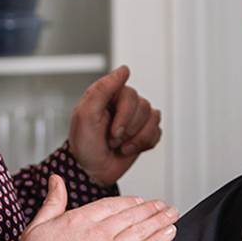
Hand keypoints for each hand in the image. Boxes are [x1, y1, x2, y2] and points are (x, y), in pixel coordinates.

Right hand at [12, 175, 176, 240]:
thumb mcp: (37, 225)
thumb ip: (53, 201)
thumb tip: (56, 179)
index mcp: (81, 218)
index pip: (113, 205)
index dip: (130, 202)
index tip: (141, 201)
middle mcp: (99, 232)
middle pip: (131, 216)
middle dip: (151, 209)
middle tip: (164, 205)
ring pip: (141, 231)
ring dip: (160, 221)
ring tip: (172, 215)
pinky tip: (169, 234)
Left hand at [69, 65, 161, 186]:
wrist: (91, 171)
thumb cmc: (84, 144)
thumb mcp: (86, 114)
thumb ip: (103, 88)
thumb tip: (123, 70)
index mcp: (108, 94)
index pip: (129, 94)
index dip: (123, 115)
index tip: (112, 130)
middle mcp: (123, 103)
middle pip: (143, 106)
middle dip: (128, 129)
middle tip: (112, 139)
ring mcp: (135, 117)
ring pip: (153, 118)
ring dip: (135, 138)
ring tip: (119, 145)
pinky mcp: (144, 132)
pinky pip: (157, 132)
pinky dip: (143, 144)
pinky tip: (128, 148)